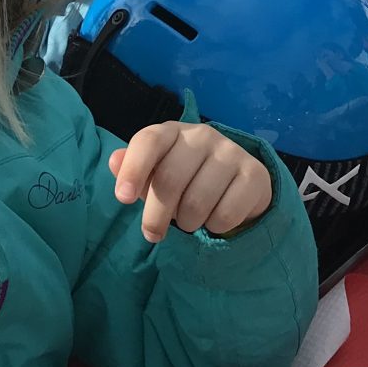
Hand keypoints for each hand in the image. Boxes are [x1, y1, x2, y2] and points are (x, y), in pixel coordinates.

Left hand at [110, 121, 273, 241]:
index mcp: (172, 132)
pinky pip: (225, 214)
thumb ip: (133, 170)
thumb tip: (113, 161)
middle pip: (169, 179)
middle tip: (153, 234)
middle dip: (156, 217)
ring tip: (190, 220)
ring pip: (197, 202)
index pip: (149, 141)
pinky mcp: (254, 174)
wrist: (236, 185)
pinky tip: (215, 218)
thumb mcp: (155, 175)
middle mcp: (203, 135)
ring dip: (188, 223)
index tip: (122, 199)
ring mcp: (231, 152)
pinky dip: (214, 227)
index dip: (133, 169)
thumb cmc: (185, 180)